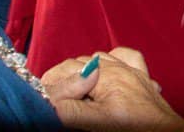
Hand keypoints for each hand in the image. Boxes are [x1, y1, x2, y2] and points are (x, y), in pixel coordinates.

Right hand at [43, 47, 183, 131]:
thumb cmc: (136, 128)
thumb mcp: (97, 121)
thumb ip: (72, 109)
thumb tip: (50, 100)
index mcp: (105, 73)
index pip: (66, 69)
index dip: (50, 83)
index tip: (41, 96)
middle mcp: (119, 66)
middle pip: (79, 63)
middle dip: (64, 78)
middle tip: (54, 98)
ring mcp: (132, 70)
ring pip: (99, 59)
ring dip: (83, 71)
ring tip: (74, 92)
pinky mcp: (142, 77)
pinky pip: (125, 58)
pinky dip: (112, 62)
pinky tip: (106, 74)